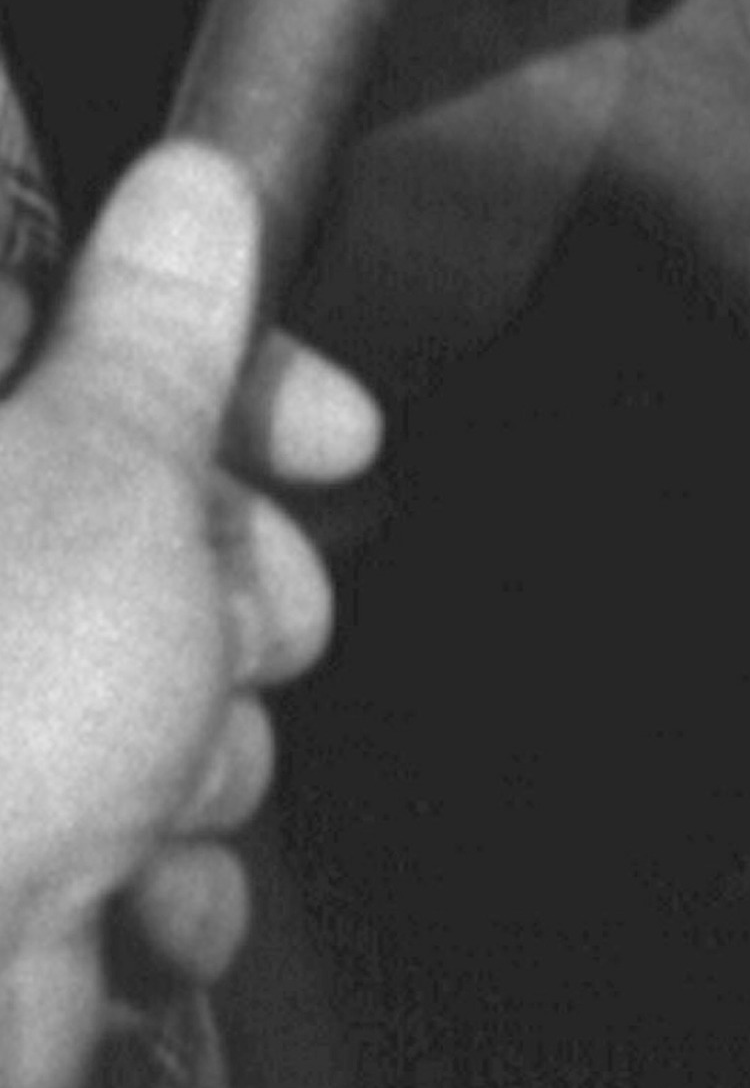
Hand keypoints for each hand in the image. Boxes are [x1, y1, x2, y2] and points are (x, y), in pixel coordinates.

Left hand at [0, 138, 368, 1087]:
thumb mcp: (99, 473)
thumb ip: (161, 327)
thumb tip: (194, 185)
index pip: (83, 330)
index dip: (230, 371)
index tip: (328, 427)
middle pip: (143, 514)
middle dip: (239, 593)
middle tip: (247, 630)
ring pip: (156, 674)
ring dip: (205, 749)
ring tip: (156, 797)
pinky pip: (125, 824)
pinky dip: (155, 872)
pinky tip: (127, 902)